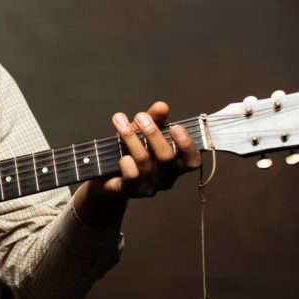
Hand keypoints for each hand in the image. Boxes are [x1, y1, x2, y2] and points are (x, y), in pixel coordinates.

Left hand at [73, 101, 202, 225]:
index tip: (175, 126)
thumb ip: (155, 120)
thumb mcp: (143, 132)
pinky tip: (121, 154)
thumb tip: (162, 106)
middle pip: (166, 157)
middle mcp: (165, 179)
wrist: (106, 176)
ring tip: (120, 120)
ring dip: (131, 138)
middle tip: (140, 116)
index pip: (192, 161)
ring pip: (144, 161)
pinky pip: (131, 177)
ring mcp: (147, 187)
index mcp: (175, 166)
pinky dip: (126, 163)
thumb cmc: (131, 151)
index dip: (187, 146)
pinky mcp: (128, 191)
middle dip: (153, 133)